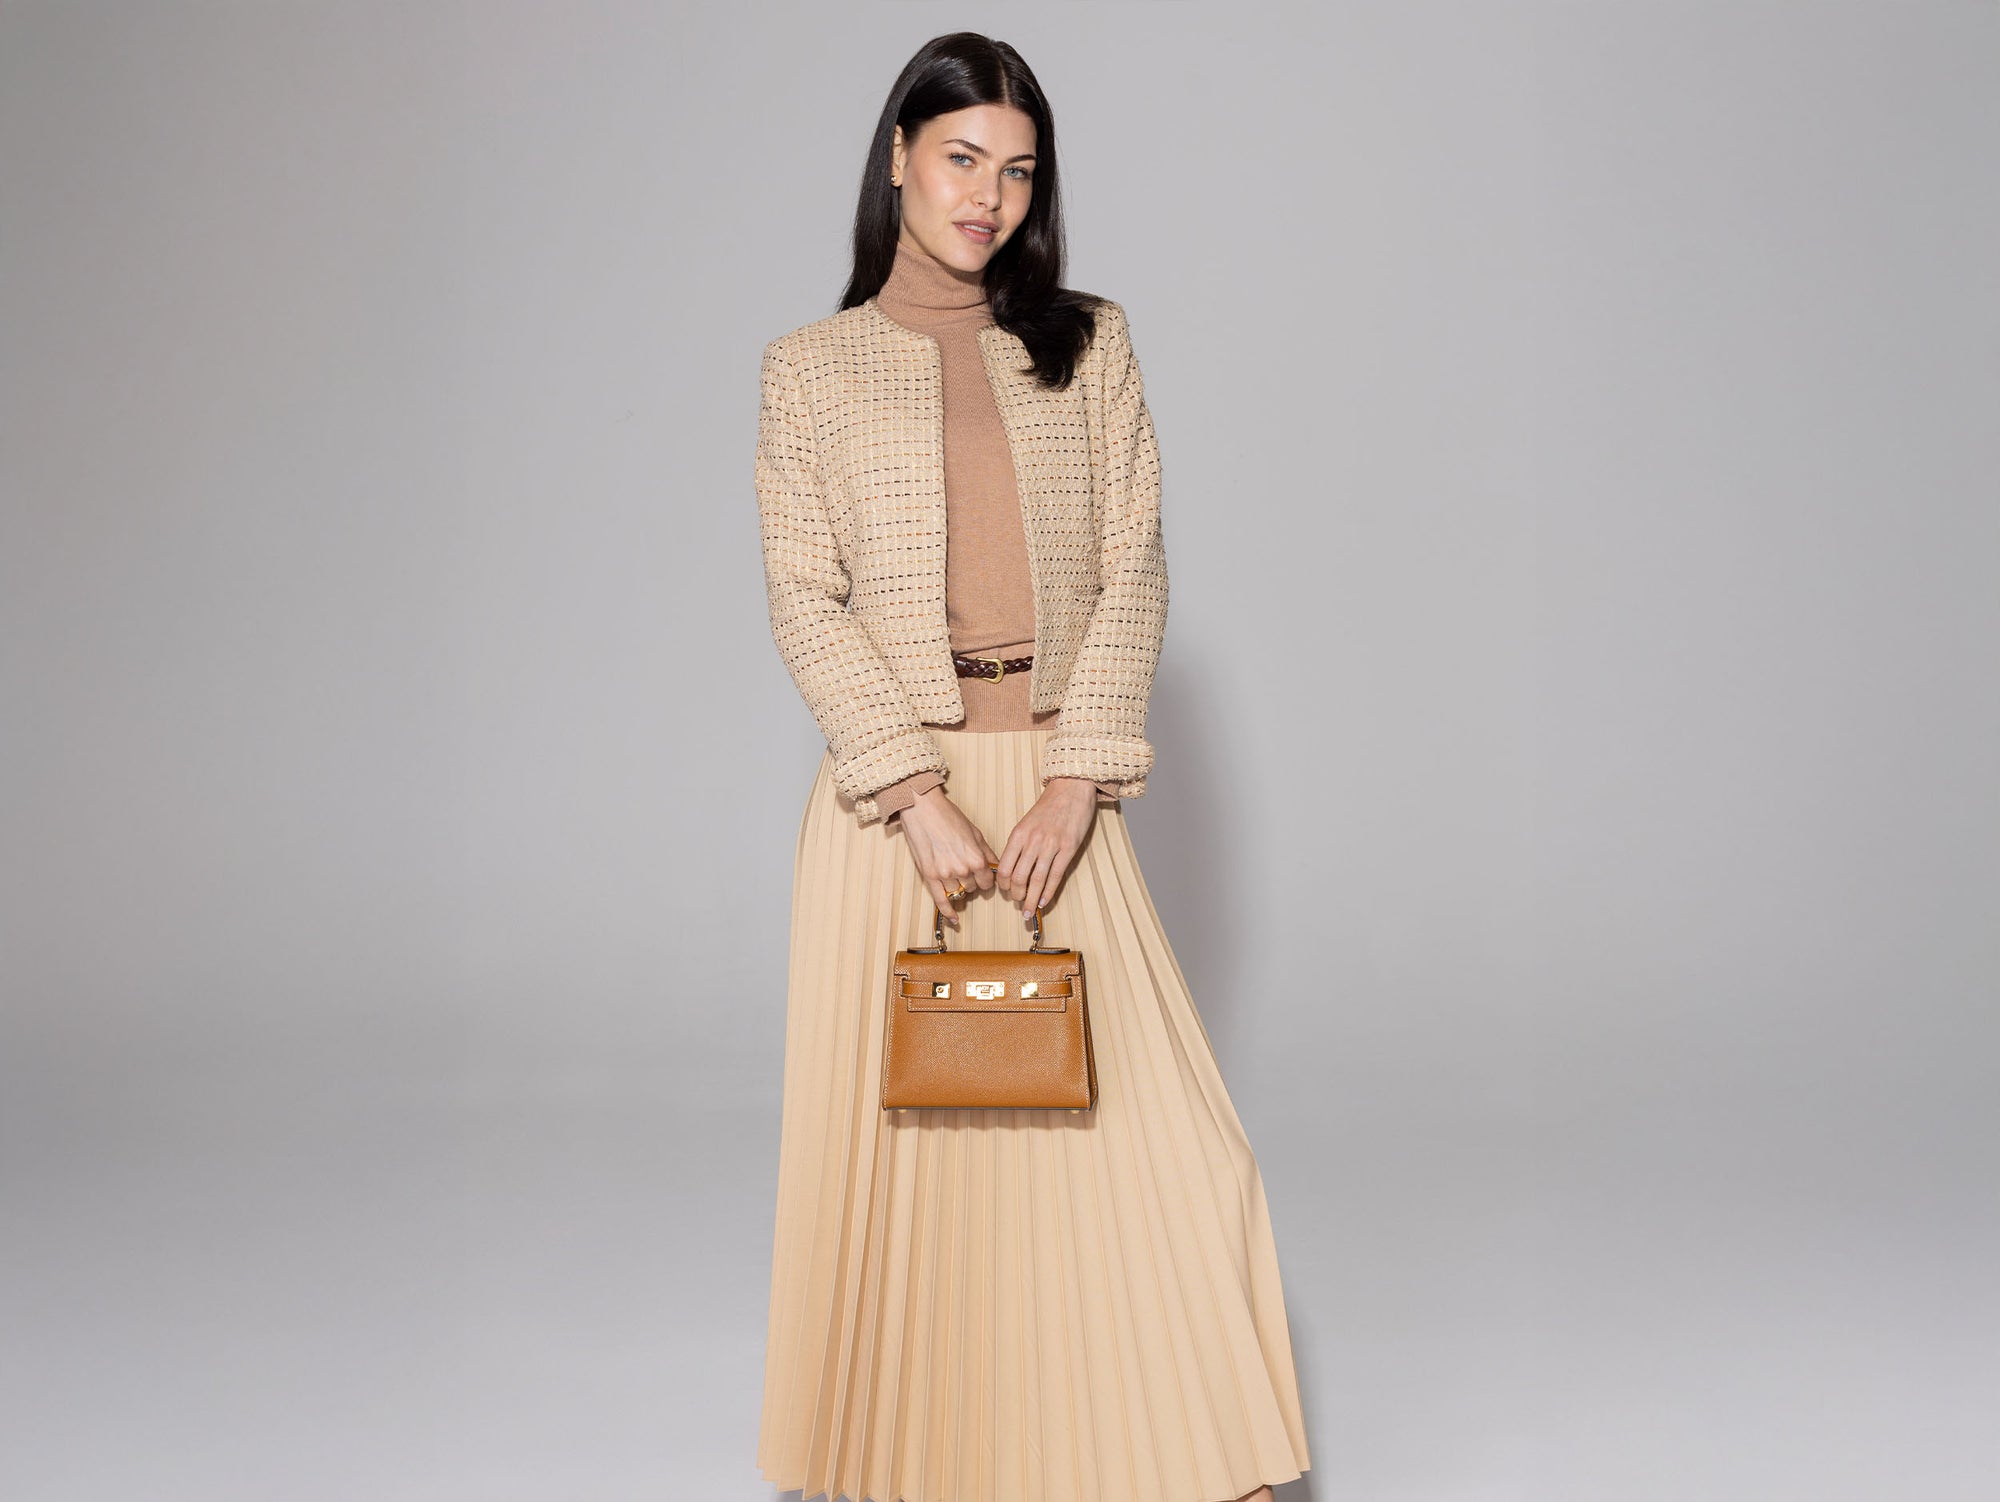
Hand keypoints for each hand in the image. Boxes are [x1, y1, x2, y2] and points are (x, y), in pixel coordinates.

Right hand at [893, 785, 999, 927]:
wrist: (922, 809)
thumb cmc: (948, 816)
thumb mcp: (975, 832)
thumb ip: (986, 852)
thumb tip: (996, 865)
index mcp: (976, 858)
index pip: (987, 881)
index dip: (986, 879)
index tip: (983, 875)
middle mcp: (961, 869)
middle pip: (973, 887)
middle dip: (972, 881)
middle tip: (966, 869)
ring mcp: (944, 874)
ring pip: (958, 892)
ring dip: (959, 887)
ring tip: (954, 874)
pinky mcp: (929, 876)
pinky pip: (940, 900)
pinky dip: (948, 912)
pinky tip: (954, 919)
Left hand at [994, 777, 1097, 918]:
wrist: (1070, 789)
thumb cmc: (1048, 807)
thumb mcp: (1026, 823)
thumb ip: (1018, 844)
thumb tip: (1012, 869)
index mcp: (1018, 834)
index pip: (1004, 868)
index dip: (1003, 885)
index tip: (1005, 892)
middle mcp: (1032, 841)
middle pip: (1018, 878)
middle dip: (1016, 896)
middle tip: (1018, 904)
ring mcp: (1051, 846)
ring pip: (1036, 881)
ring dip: (1030, 900)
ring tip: (1028, 912)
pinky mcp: (1068, 849)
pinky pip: (1055, 876)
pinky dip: (1048, 893)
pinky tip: (1043, 902)